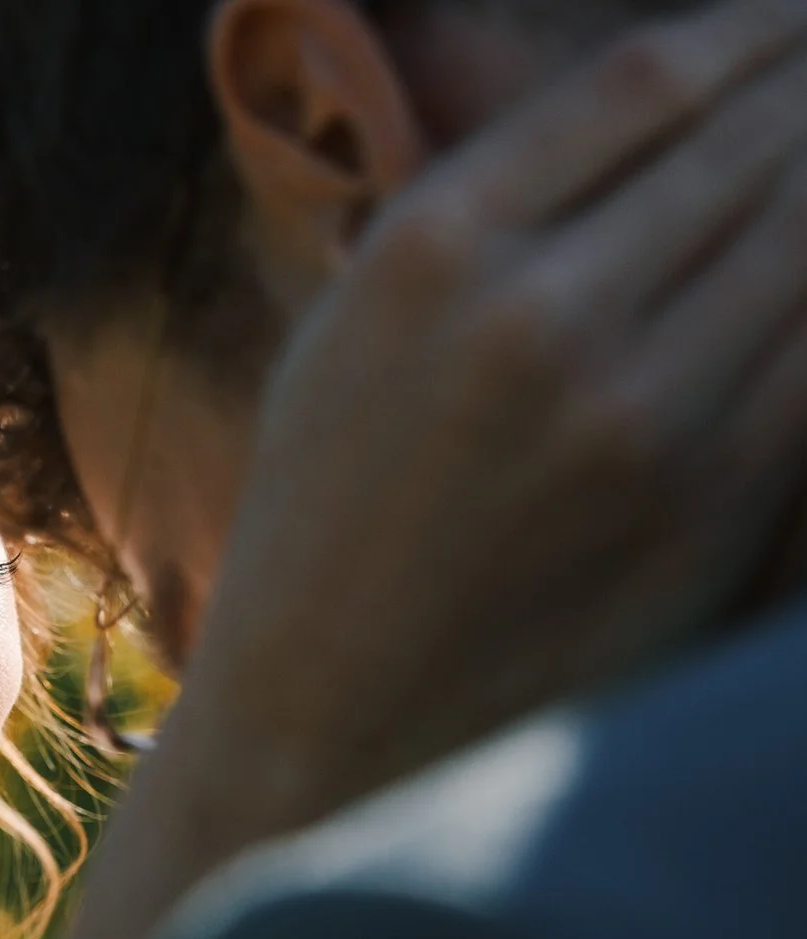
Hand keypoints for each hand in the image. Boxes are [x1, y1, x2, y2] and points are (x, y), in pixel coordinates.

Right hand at [185, 0, 806, 815]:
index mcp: (427, 253)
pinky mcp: (709, 501)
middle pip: (750, 141)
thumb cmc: (324, 526)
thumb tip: (645, 122)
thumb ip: (473, 222)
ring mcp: (634, 411)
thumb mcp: (342, 339)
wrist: (325, 723)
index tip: (789, 26)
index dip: (751, 34)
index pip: (643, 83)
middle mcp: (534, 314)